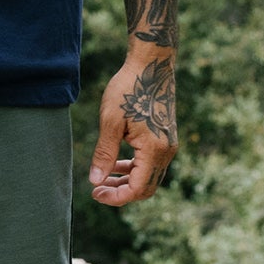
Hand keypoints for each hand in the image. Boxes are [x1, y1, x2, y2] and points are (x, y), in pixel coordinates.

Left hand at [90, 51, 176, 206]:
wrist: (151, 66)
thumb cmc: (129, 90)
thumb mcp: (110, 122)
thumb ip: (104, 154)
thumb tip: (95, 181)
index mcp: (155, 150)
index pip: (137, 189)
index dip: (116, 197)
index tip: (94, 193)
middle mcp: (166, 151)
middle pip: (145, 188)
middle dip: (120, 193)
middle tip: (96, 190)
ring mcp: (168, 145)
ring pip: (149, 177)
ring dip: (126, 182)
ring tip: (102, 179)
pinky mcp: (165, 138)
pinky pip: (151, 164)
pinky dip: (134, 169)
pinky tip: (116, 164)